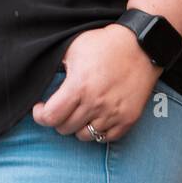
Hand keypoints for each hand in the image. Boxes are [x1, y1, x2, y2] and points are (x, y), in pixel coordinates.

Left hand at [31, 24, 161, 143]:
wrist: (141, 46)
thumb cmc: (105, 44)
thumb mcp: (74, 48)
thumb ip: (57, 67)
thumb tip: (43, 79)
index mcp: (79, 86)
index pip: (51, 117)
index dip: (40, 115)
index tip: (40, 109)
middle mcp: (95, 104)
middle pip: (65, 128)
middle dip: (58, 120)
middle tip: (61, 109)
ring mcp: (113, 113)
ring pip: (85, 136)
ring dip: (78, 127)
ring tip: (79, 113)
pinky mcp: (128, 119)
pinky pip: (107, 138)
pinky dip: (99, 131)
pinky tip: (96, 117)